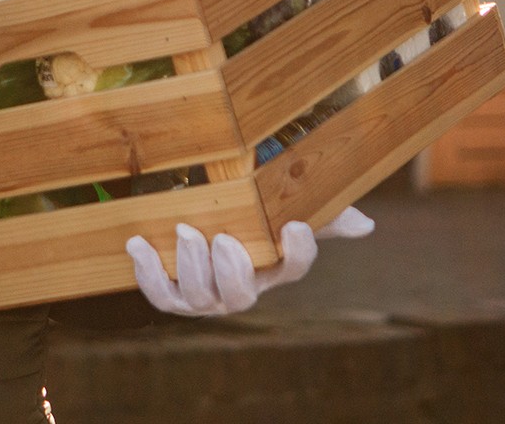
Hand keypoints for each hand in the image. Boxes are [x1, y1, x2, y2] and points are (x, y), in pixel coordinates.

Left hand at [126, 206, 373, 316]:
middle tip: (224, 239)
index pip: (295, 267)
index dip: (298, 251)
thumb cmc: (251, 213)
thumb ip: (322, 213)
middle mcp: (240, 289)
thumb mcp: (284, 206)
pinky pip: (160, 294)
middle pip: (241, 296)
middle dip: (232, 270)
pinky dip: (148, 272)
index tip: (295, 226)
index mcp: (273, 269)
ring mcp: (204, 296)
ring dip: (191, 267)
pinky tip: (139, 243)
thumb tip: (366, 225)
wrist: (201, 217)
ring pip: (198, 298)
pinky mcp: (170, 292)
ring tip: (185, 232)